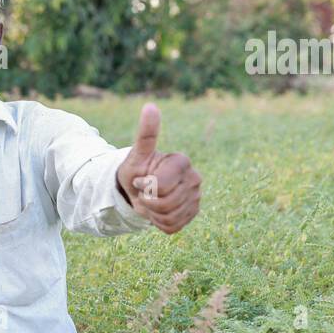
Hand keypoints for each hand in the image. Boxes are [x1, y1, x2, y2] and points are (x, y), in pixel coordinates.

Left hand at [115, 103, 201, 234]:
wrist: (138, 190)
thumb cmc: (136, 170)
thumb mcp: (136, 154)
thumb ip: (146, 134)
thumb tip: (150, 106)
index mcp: (182, 162)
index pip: (160, 186)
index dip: (144, 186)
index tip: (141, 179)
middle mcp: (194, 178)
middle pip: (166, 203)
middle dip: (148, 201)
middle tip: (144, 192)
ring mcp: (196, 196)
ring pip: (170, 217)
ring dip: (152, 213)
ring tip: (150, 201)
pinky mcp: (193, 212)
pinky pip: (173, 226)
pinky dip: (159, 222)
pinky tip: (157, 211)